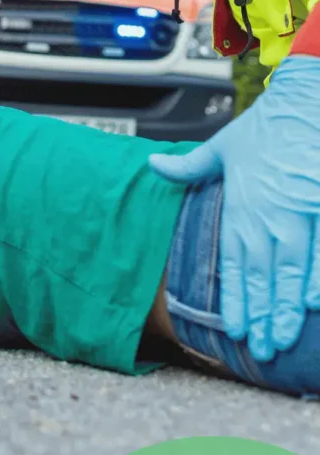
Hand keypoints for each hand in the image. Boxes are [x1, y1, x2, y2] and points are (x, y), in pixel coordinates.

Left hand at [149, 55, 319, 362]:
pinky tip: (314, 306)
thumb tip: (152, 165)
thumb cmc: (265, 128)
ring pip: (292, 272)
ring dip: (286, 308)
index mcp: (241, 207)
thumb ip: (189, 167)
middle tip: (261, 350)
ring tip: (282, 339)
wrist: (303, 103)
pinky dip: (317, 279)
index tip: (235, 329)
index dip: (235, 299)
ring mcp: (299, 214)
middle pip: (262, 276)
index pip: (234, 263)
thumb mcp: (221, 146)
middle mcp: (268, 216)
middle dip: (261, 316)